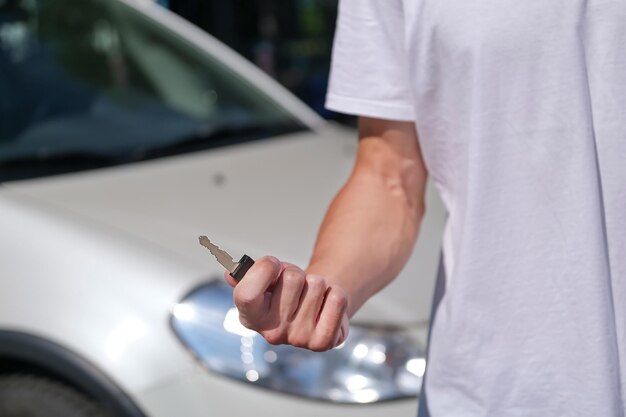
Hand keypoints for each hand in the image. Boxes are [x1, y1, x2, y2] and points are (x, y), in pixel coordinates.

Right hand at [225, 256, 349, 351]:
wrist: (315, 307)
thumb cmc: (287, 291)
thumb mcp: (264, 280)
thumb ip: (246, 275)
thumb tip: (230, 275)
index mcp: (249, 316)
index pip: (247, 293)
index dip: (263, 269)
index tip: (272, 263)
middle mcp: (271, 333)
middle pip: (291, 278)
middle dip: (297, 272)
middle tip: (296, 284)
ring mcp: (298, 339)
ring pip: (316, 284)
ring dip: (317, 282)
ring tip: (311, 294)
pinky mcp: (324, 341)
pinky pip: (337, 299)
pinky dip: (336, 293)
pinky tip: (327, 302)